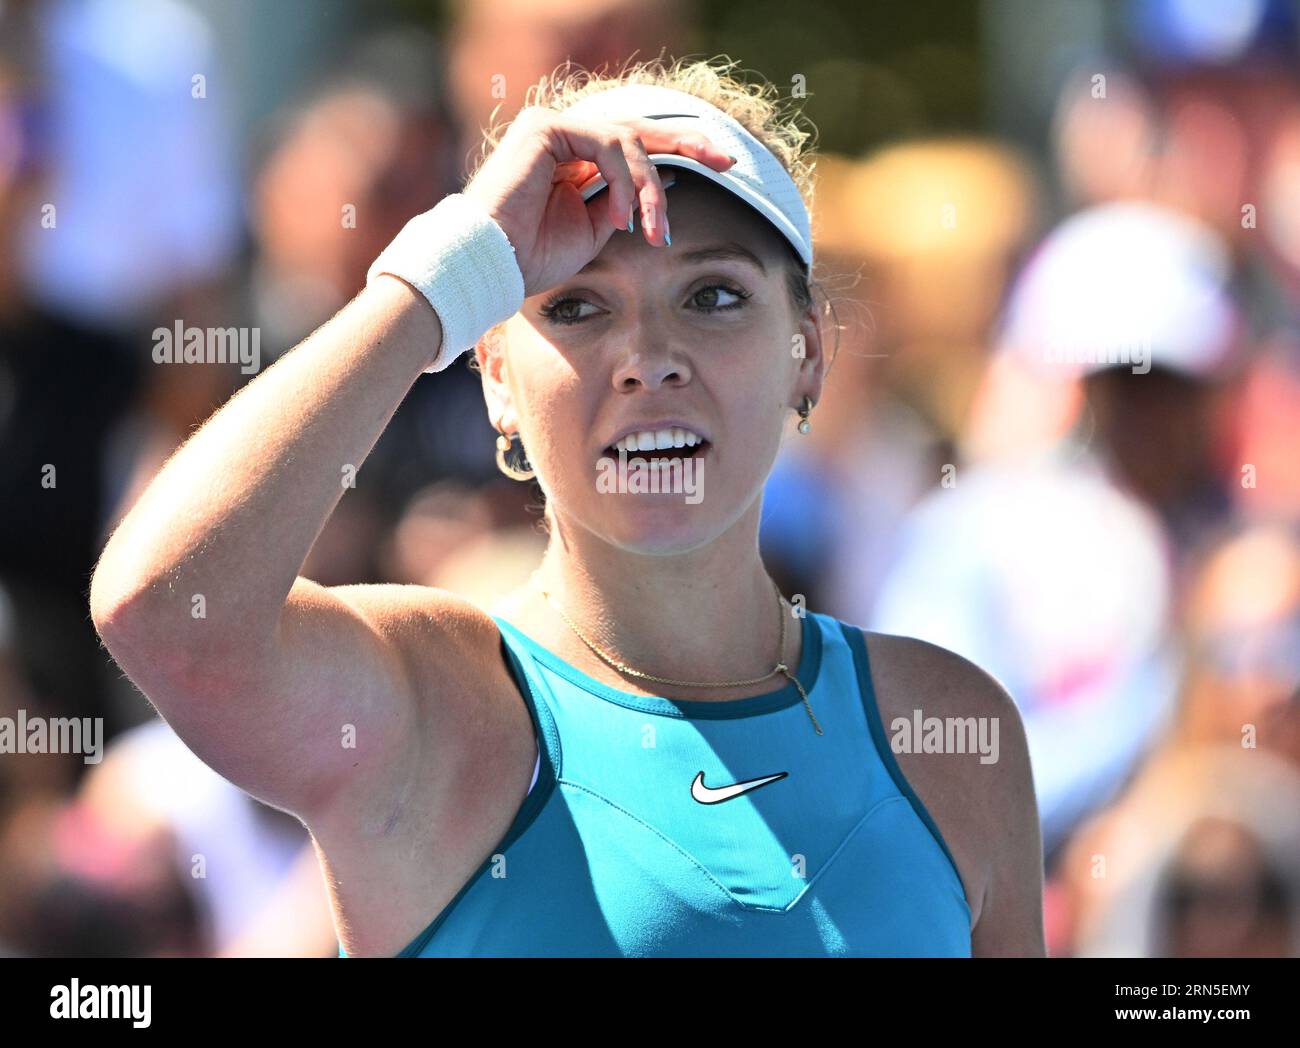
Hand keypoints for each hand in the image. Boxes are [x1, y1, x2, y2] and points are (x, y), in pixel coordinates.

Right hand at [463, 107, 734, 296]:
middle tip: (726, 160)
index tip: (721, 167)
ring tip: (652, 230)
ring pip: (628, 141)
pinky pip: (607, 144)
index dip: (678, 152)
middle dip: (686, 143)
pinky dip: (624, 180)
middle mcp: (564, 136)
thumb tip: (666, 180)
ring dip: (649, 189)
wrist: (492, 264)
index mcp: (574, 158)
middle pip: (638, 129)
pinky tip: (623, 216)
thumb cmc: (533, 257)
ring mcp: (553, 126)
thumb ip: (625, 202)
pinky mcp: (546, 127)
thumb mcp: (595, 230)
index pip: (634, 145)